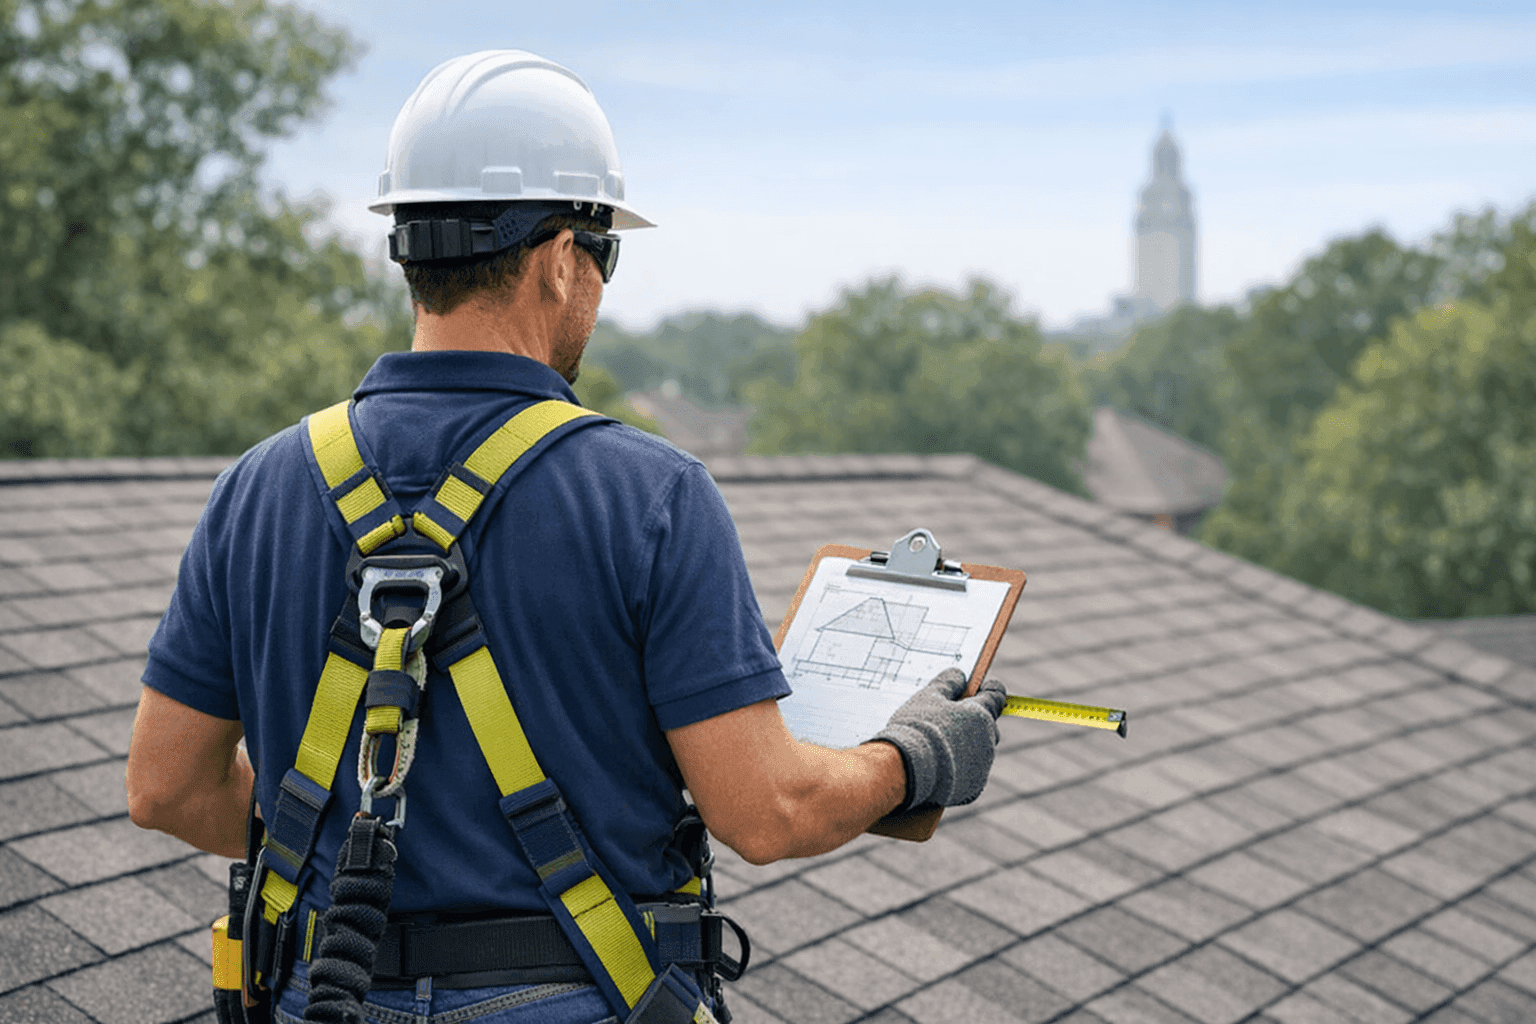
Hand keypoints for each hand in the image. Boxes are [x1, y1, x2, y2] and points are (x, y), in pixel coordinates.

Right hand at [869, 668, 1006, 809]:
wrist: (905, 770)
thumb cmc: (917, 728)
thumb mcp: (929, 696)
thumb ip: (948, 683)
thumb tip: (959, 674)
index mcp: (981, 715)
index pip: (996, 695)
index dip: (989, 688)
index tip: (982, 686)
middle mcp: (988, 740)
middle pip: (988, 725)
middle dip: (974, 721)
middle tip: (950, 719)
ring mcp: (982, 767)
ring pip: (979, 751)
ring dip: (966, 746)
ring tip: (938, 746)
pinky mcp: (973, 789)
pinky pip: (970, 774)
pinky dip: (959, 769)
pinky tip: (939, 767)